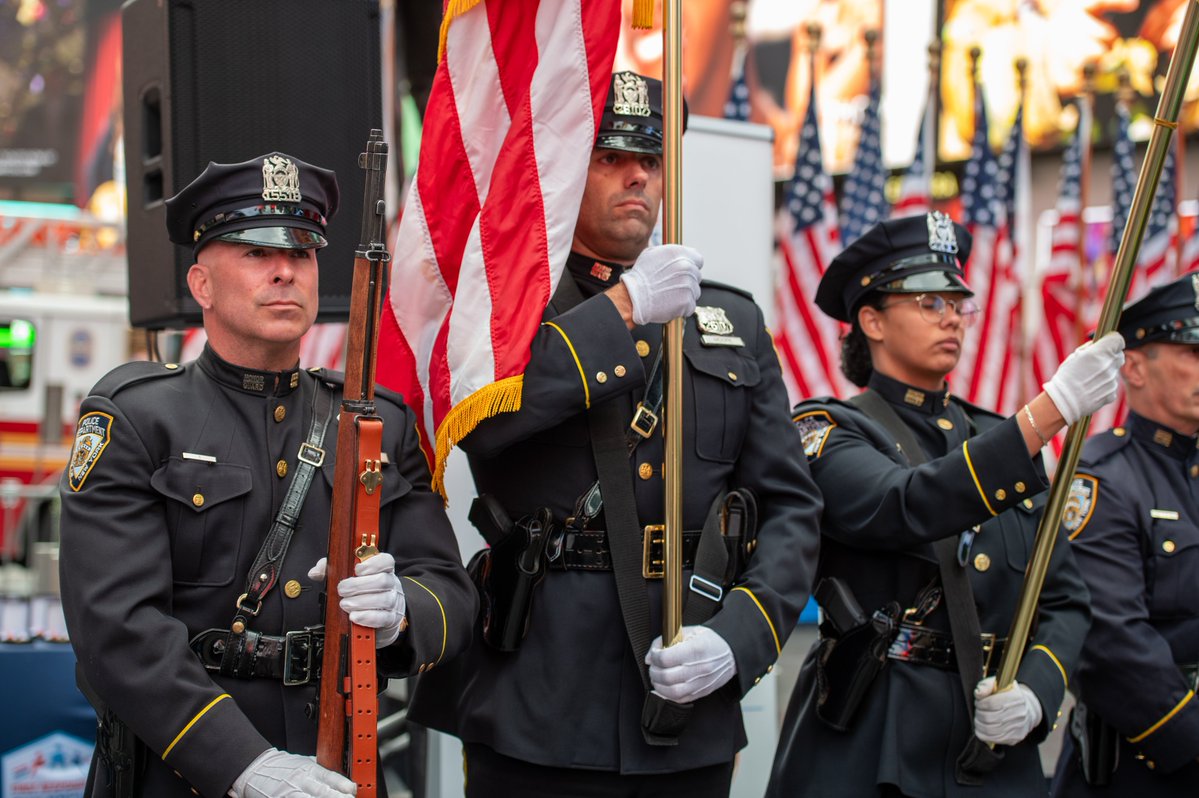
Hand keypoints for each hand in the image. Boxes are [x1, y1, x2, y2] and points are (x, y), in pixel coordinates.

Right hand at [228, 748, 355, 797]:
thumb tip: (341, 777)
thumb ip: (321, 769)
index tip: (353, 789)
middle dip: (337, 797)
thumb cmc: (281, 766)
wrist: (255, 767)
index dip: (343, 784)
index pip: (329, 776)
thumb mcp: (304, 762)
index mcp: (309, 769)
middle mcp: (301, 780)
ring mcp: (290, 792)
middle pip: (322, 791)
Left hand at [308, 553, 405, 647]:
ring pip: (383, 599)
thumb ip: (330, 570)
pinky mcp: (390, 618)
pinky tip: (355, 616)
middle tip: (342, 590)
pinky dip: (367, 617)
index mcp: (382, 570)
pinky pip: (383, 617)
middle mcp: (390, 584)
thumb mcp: (346, 577)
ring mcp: (393, 601)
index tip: (357, 569)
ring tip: (345, 604)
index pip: (386, 561)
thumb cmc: (361, 593)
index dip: (373, 564)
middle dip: (359, 585)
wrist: (377, 618)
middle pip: (383, 581)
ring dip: (361, 602)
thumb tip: (315, 573)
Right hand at [619, 244, 702, 324]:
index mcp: (678, 254)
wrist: (634, 297)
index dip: (692, 265)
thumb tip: (678, 255)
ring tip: (669, 295)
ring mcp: (688, 285)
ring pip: (695, 291)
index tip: (685, 272)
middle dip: (687, 281)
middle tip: (671, 285)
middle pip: (696, 276)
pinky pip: (690, 306)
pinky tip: (670, 304)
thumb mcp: (651, 254)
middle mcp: (686, 268)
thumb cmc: (640, 278)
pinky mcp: (687, 302)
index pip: (698, 259)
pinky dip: (682, 307)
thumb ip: (669, 253)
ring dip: (685, 294)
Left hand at [645, 625, 735, 703]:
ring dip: (658, 686)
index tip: (654, 654)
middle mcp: (699, 668)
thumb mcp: (689, 631)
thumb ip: (667, 640)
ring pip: (672, 692)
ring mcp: (701, 683)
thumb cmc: (708, 640)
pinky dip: (668, 695)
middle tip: (653, 666)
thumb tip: (650, 657)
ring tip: (657, 677)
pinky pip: (680, 700)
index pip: (666, 658)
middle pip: (667, 677)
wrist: (731, 653)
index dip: (654, 656)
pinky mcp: (702, 693)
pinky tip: (664, 687)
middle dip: (654, 672)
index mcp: (696, 649)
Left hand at [972, 677, 1042, 745]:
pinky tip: (982, 728)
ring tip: (979, 719)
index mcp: (1016, 697)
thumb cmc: (1007, 695)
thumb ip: (986, 685)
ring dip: (979, 724)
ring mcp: (1018, 727)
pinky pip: (995, 739)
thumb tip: (979, 693)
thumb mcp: (998, 684)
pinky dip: (984, 734)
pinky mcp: (1015, 738)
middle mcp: (1020, 713)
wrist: (1027, 710)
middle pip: (990, 718)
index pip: (992, 703)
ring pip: (991, 730)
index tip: (978, 702)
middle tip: (978, 711)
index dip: (980, 704)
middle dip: (979, 714)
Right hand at [1043, 331, 1124, 423]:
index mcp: (1100, 353)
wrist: (1064, 401)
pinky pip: (1112, 385)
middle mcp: (1109, 365)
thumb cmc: (1066, 377)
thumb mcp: (1074, 356)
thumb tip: (1099, 344)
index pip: (1118, 340)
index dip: (1112, 341)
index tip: (1107, 343)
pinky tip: (1092, 388)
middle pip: (1119, 355)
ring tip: (1090, 378)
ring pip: (1115, 371)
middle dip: (1111, 356)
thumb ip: (1090, 348)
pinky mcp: (1112, 393)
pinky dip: (1104, 385)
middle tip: (1098, 361)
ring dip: (1106, 372)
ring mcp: (1112, 381)